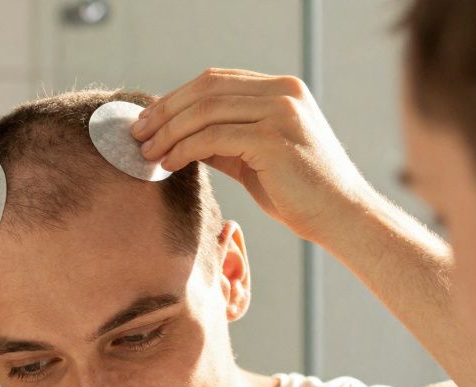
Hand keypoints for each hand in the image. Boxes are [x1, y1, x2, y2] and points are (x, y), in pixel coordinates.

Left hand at [131, 68, 375, 244]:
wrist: (339, 217)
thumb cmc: (297, 193)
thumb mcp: (255, 157)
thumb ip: (223, 140)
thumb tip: (178, 137)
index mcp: (281, 89)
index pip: (216, 81)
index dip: (176, 98)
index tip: (148, 119)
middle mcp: (283, 92)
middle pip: (206, 88)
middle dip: (165, 110)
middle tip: (136, 133)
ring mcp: (280, 112)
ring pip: (205, 111)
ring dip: (168, 132)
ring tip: (147, 152)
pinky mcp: (272, 139)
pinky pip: (212, 138)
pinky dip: (184, 149)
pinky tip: (169, 164)